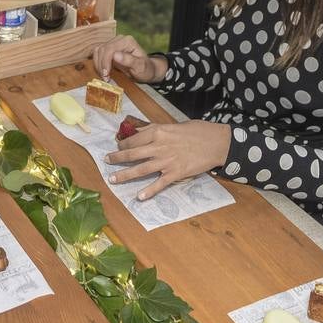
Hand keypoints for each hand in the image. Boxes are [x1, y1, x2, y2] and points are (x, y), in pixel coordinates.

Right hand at [91, 34, 163, 82]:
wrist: (146, 70)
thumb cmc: (145, 69)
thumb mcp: (140, 67)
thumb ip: (129, 60)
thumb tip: (115, 55)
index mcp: (127, 41)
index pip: (110, 49)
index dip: (105, 62)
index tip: (106, 75)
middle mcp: (119, 39)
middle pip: (102, 49)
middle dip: (101, 65)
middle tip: (105, 78)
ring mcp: (113, 43)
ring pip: (97, 51)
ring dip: (98, 64)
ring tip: (104, 76)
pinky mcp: (109, 49)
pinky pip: (98, 54)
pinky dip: (98, 63)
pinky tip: (103, 72)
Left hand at [105, 120, 231, 199]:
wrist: (216, 142)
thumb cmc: (197, 130)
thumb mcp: (174, 125)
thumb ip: (157, 130)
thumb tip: (141, 132)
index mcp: (158, 132)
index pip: (133, 139)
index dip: (123, 144)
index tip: (118, 146)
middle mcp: (158, 146)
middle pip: (132, 154)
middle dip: (116, 158)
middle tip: (106, 161)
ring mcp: (166, 161)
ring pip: (140, 169)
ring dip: (124, 175)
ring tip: (112, 179)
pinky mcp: (175, 174)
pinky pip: (159, 184)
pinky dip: (149, 191)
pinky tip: (139, 197)